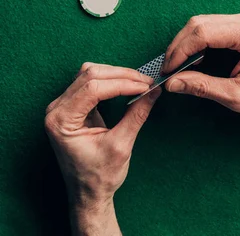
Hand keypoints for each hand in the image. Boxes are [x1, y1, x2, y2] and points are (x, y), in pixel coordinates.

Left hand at [45, 63, 160, 234]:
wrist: (88, 195)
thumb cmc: (99, 177)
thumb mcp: (121, 146)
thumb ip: (136, 115)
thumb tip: (154, 91)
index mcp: (61, 121)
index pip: (93, 88)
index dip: (122, 83)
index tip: (146, 85)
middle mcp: (56, 109)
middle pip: (90, 75)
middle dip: (121, 75)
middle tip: (146, 81)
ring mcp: (62, 106)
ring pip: (90, 74)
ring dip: (116, 74)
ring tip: (139, 82)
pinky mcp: (72, 106)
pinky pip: (90, 83)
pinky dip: (110, 81)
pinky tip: (126, 85)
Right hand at [163, 13, 239, 124]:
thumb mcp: (237, 97)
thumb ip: (203, 87)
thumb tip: (172, 83)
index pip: (203, 32)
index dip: (180, 50)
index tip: (168, 71)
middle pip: (200, 23)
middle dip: (180, 46)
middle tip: (169, 71)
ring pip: (203, 23)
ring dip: (187, 44)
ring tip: (178, 68)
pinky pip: (212, 28)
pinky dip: (198, 43)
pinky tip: (193, 61)